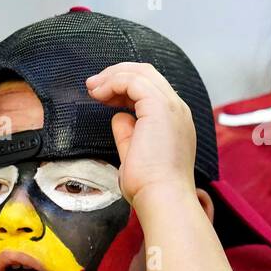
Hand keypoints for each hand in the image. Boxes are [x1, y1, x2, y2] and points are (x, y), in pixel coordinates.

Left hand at [86, 63, 195, 205]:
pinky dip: (113, 82)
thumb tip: (119, 117)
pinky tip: (99, 94)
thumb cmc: (150, 186)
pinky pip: (133, 81)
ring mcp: (171, 106)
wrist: (162, 197)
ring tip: (93, 87)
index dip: (124, 86)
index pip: (151, 89)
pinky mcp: (159, 106)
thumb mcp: (134, 153)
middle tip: (93, 85)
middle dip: (117, 74)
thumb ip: (128, 132)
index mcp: (175, 120)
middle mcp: (177, 109)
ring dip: (113, 76)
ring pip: (141, 73)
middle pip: (148, 74)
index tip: (102, 96)